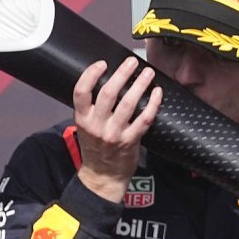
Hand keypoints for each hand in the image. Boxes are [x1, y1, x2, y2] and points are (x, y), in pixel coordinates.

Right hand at [72, 57, 162, 201]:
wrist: (103, 176)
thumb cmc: (95, 148)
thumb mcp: (85, 127)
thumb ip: (92, 108)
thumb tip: (107, 81)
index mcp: (83, 119)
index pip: (81, 91)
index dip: (91, 74)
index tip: (103, 63)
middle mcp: (97, 125)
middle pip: (108, 93)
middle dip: (121, 73)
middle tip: (131, 62)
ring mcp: (114, 134)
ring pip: (128, 103)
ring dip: (139, 84)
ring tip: (147, 72)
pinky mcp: (131, 141)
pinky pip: (144, 119)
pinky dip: (152, 104)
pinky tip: (157, 93)